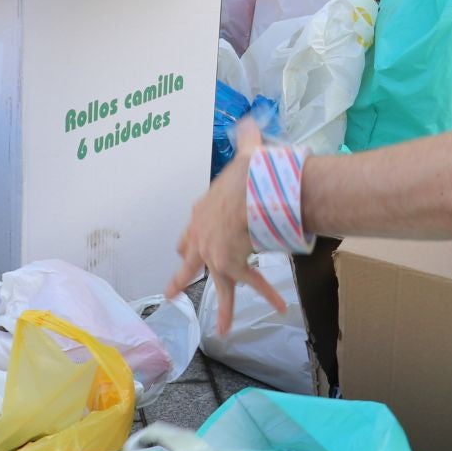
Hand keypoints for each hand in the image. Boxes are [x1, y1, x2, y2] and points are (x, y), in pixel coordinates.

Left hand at [166, 119, 288, 335]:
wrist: (247, 194)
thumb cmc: (246, 174)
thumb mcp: (244, 155)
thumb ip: (245, 139)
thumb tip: (249, 120)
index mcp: (202, 213)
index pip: (190, 233)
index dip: (189, 242)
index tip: (185, 250)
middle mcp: (203, 238)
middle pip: (189, 264)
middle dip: (181, 280)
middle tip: (172, 293)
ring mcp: (216, 256)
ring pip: (218, 287)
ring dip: (224, 309)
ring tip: (224, 329)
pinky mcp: (232, 267)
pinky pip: (252, 284)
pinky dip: (268, 295)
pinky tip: (279, 309)